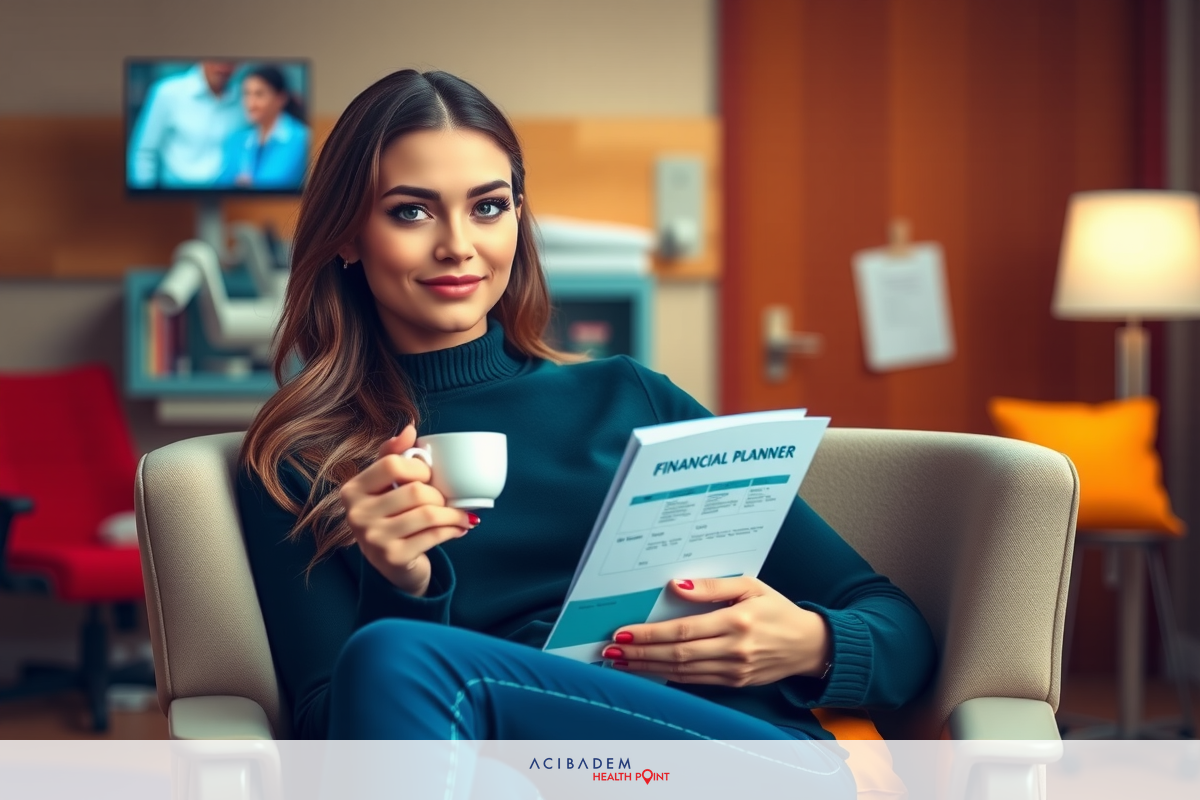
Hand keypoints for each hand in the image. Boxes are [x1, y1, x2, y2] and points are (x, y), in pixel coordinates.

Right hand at [338, 424, 477, 596]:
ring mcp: (373, 539)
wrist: (393, 567)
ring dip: (452, 513)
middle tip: (445, 501)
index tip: (429, 476)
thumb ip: (392, 455)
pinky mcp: (393, 558)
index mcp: (353, 490)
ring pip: (428, 513)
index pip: (392, 464)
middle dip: (439, 495)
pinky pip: (434, 535)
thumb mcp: (385, 485)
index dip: (419, 467)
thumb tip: (409, 429)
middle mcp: (357, 515)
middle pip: (415, 491)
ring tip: (460, 514)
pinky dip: (454, 529)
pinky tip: (461, 527)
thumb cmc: (391, 518)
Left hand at [601, 577, 830, 686]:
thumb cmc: (778, 610)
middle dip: (640, 653)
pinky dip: (669, 676)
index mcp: (737, 621)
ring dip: (648, 668)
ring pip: (682, 672)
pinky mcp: (735, 683)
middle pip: (677, 654)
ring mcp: (734, 670)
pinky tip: (650, 670)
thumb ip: (712, 587)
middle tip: (611, 651)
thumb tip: (675, 586)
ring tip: (621, 663)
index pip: (683, 630)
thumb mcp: (750, 586)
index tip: (623, 633)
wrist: (810, 645)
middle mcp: (734, 649)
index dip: (650, 634)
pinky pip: (695, 681)